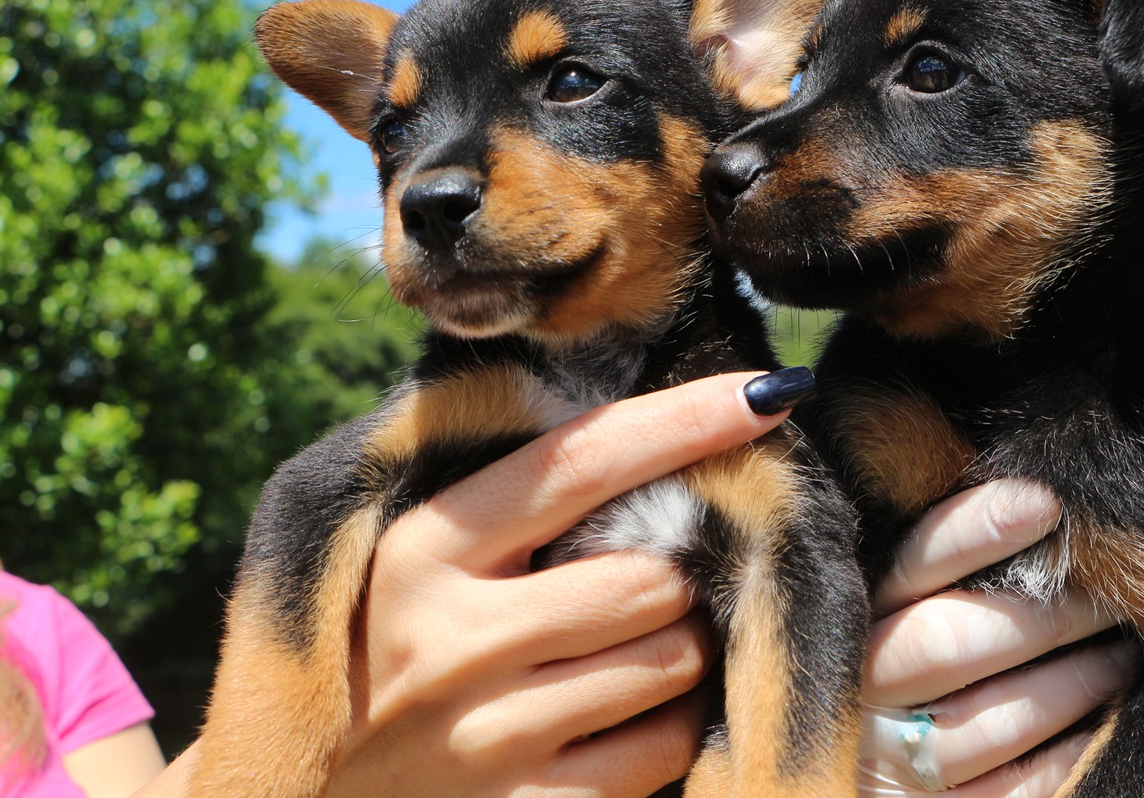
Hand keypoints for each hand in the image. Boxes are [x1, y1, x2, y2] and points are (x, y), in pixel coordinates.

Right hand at [328, 371, 792, 797]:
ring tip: (633, 650)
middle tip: (650, 584)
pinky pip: (658, 751)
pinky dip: (672, 726)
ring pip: (669, 662)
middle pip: (649, 579)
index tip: (764, 392)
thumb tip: (652, 433)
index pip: (578, 463)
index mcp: (421, 550)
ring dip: (682, 649)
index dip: (682, 421)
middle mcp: (448, 640)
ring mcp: (485, 736)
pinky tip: (631, 715)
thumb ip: (504, 504)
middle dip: (674, 578)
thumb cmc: (379, 651)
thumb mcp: (409, 563)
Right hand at [860, 480, 1133, 795]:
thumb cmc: (904, 664)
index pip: (913, 564)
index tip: (1047, 503)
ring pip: (997, 718)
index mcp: (852, 619)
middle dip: (1048, 616)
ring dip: (1076, 682)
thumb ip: (941, 568)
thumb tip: (1033, 501)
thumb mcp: (899, 606)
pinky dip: (1070, 751)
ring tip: (1121, 654)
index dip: (976, 530)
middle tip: (1111, 593)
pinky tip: (1099, 723)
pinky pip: (1018, 787)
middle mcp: (862, 688)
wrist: (875, 768)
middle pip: (955, 640)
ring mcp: (893, 758)